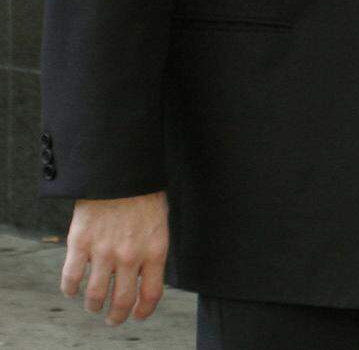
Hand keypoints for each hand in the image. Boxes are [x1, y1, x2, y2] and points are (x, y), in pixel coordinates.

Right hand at [61, 191, 168, 324]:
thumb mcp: (159, 222)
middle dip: (116, 316)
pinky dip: (70, 289)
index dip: (143, 311)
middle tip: (112, 319)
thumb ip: (151, 250)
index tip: (137, 315)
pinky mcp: (80, 243)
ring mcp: (104, 251)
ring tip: (93, 305)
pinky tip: (73, 289)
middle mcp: (130, 256)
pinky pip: (71, 278)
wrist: (122, 169)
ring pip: (94, 296)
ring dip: (93, 306)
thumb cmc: (143, 194)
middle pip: (121, 302)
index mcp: (155, 249)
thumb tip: (144, 276)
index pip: (151, 294)